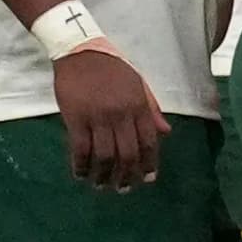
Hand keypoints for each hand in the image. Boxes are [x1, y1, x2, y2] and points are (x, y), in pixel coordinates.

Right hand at [54, 44, 166, 191]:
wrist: (81, 52)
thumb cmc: (112, 68)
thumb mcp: (139, 85)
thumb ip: (152, 110)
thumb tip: (166, 133)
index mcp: (139, 106)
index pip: (149, 141)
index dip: (149, 163)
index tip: (148, 179)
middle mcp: (121, 114)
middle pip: (128, 153)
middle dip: (127, 175)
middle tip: (124, 189)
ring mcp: (98, 117)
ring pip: (104, 155)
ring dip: (103, 175)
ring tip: (101, 186)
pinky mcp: (75, 118)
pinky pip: (80, 148)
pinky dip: (81, 165)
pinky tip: (81, 174)